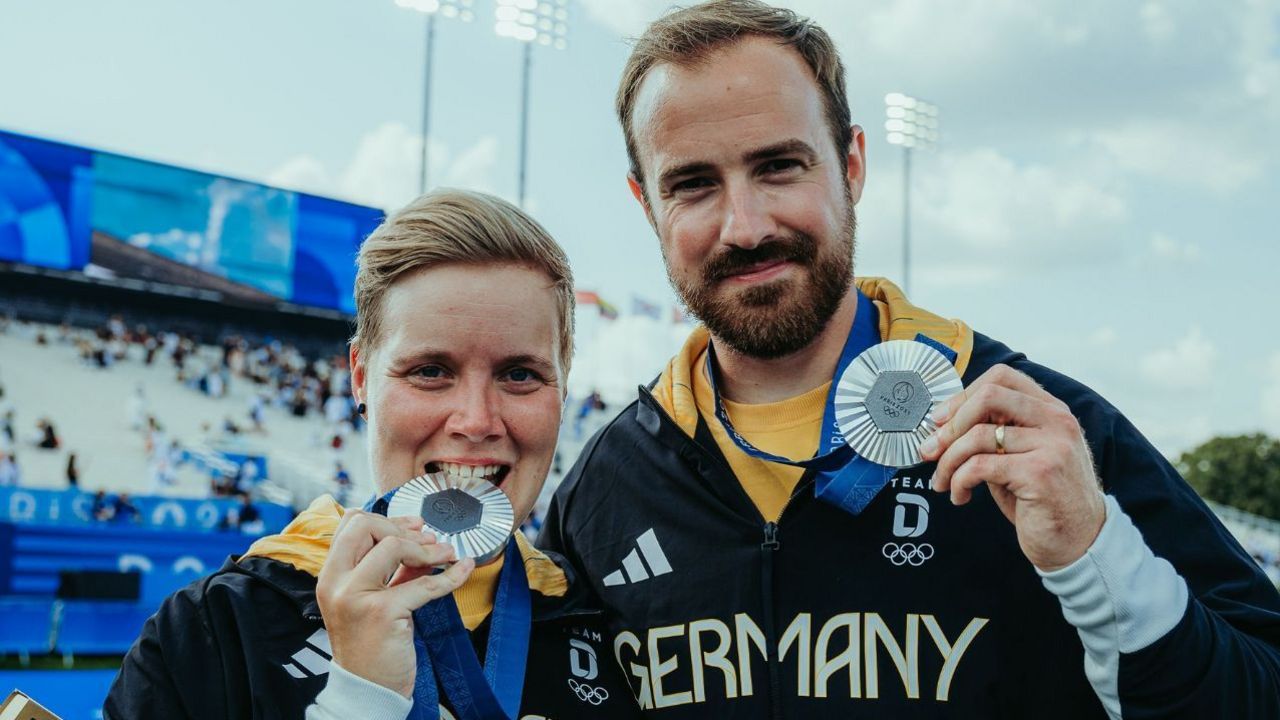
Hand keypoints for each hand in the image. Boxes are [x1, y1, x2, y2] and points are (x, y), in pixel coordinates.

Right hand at [316, 510, 473, 697]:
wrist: (367, 688)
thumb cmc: (371, 644)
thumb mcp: (372, 599)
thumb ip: (392, 570)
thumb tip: (421, 539)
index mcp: (331, 576)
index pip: (350, 523)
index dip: (387, 519)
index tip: (414, 526)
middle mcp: (337, 583)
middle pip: (366, 525)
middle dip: (404, 528)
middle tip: (429, 542)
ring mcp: (356, 597)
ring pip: (394, 546)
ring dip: (428, 548)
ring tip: (447, 555)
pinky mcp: (382, 613)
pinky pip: (423, 583)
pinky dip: (450, 575)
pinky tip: (462, 570)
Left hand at [919, 364, 1105, 570]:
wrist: (1078, 543)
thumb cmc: (1041, 500)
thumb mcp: (1019, 457)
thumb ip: (994, 434)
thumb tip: (942, 425)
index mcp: (1052, 410)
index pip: (1001, 377)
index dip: (963, 395)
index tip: (939, 420)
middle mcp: (1057, 421)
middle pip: (988, 397)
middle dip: (949, 425)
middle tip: (929, 450)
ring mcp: (1052, 445)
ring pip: (977, 436)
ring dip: (947, 461)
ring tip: (941, 482)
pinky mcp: (1040, 473)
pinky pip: (979, 467)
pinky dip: (958, 481)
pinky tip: (959, 496)